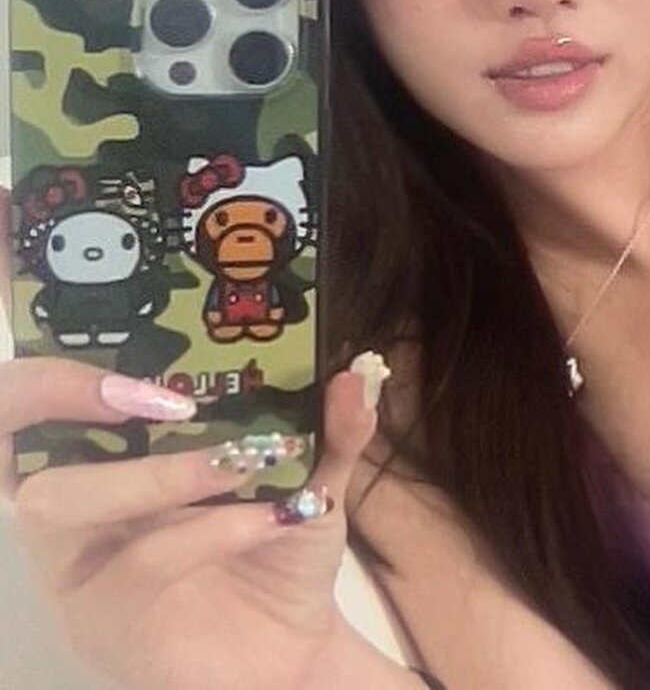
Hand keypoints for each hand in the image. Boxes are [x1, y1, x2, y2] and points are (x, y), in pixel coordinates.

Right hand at [0, 190, 402, 689]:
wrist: (286, 653)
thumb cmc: (276, 548)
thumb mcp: (311, 476)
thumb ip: (329, 425)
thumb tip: (355, 367)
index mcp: (113, 444)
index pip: (44, 384)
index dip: (34, 332)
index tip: (50, 258)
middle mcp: (72, 490)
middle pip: (7, 431)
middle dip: (60, 389)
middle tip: (156, 389)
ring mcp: (73, 558)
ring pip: (66, 498)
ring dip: (163, 472)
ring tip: (242, 460)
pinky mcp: (96, 615)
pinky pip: (140, 559)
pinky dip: (214, 528)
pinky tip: (272, 518)